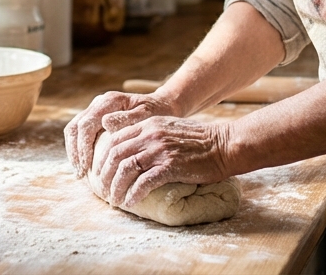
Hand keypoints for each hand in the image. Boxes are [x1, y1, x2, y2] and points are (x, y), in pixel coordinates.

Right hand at [64, 91, 179, 176]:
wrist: (162, 106)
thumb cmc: (158, 113)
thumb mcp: (147, 116)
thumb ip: (128, 119)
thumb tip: (105, 123)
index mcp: (109, 101)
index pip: (86, 125)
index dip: (83, 148)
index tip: (87, 168)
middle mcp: (99, 103)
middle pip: (75, 127)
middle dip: (75, 152)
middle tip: (80, 173)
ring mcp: (97, 110)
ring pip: (74, 130)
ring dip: (74, 152)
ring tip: (80, 172)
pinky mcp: (97, 119)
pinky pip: (81, 134)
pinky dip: (79, 149)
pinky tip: (85, 165)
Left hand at [95, 116, 234, 208]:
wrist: (224, 145)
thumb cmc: (199, 141)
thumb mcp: (169, 129)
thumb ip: (149, 135)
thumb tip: (130, 151)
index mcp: (148, 124)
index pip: (114, 140)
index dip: (103, 159)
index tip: (101, 173)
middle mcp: (150, 135)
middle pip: (115, 154)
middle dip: (105, 175)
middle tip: (104, 190)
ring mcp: (160, 150)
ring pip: (125, 169)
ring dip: (116, 187)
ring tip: (115, 200)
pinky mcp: (171, 166)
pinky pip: (144, 182)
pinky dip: (134, 194)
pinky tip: (131, 202)